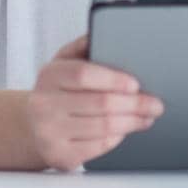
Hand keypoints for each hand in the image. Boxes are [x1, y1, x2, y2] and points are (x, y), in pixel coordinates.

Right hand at [26, 33, 164, 171]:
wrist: (32, 126)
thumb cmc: (56, 92)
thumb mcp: (62, 64)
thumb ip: (82, 47)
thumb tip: (102, 31)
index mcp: (49, 76)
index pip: (83, 75)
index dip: (113, 79)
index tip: (136, 84)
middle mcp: (45, 104)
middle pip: (100, 104)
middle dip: (135, 105)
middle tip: (155, 104)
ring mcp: (50, 132)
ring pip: (104, 128)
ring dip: (133, 122)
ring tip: (147, 117)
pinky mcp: (60, 156)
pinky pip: (99, 147)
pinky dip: (118, 137)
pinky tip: (126, 130)